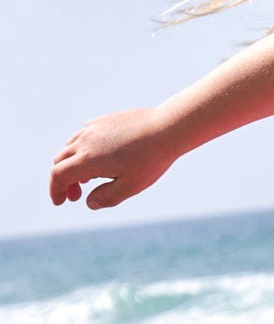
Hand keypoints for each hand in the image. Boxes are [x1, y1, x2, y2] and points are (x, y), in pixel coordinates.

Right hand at [49, 108, 179, 209]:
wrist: (167, 128)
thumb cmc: (151, 159)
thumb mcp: (131, 186)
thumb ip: (107, 197)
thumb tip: (89, 203)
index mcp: (89, 160)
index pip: (58, 176)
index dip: (55, 190)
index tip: (59, 202)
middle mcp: (85, 141)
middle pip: (60, 161)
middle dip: (63, 181)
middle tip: (76, 195)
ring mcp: (93, 128)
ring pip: (70, 147)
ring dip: (72, 164)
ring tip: (88, 178)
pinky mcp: (103, 121)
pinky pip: (83, 136)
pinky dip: (81, 150)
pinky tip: (99, 158)